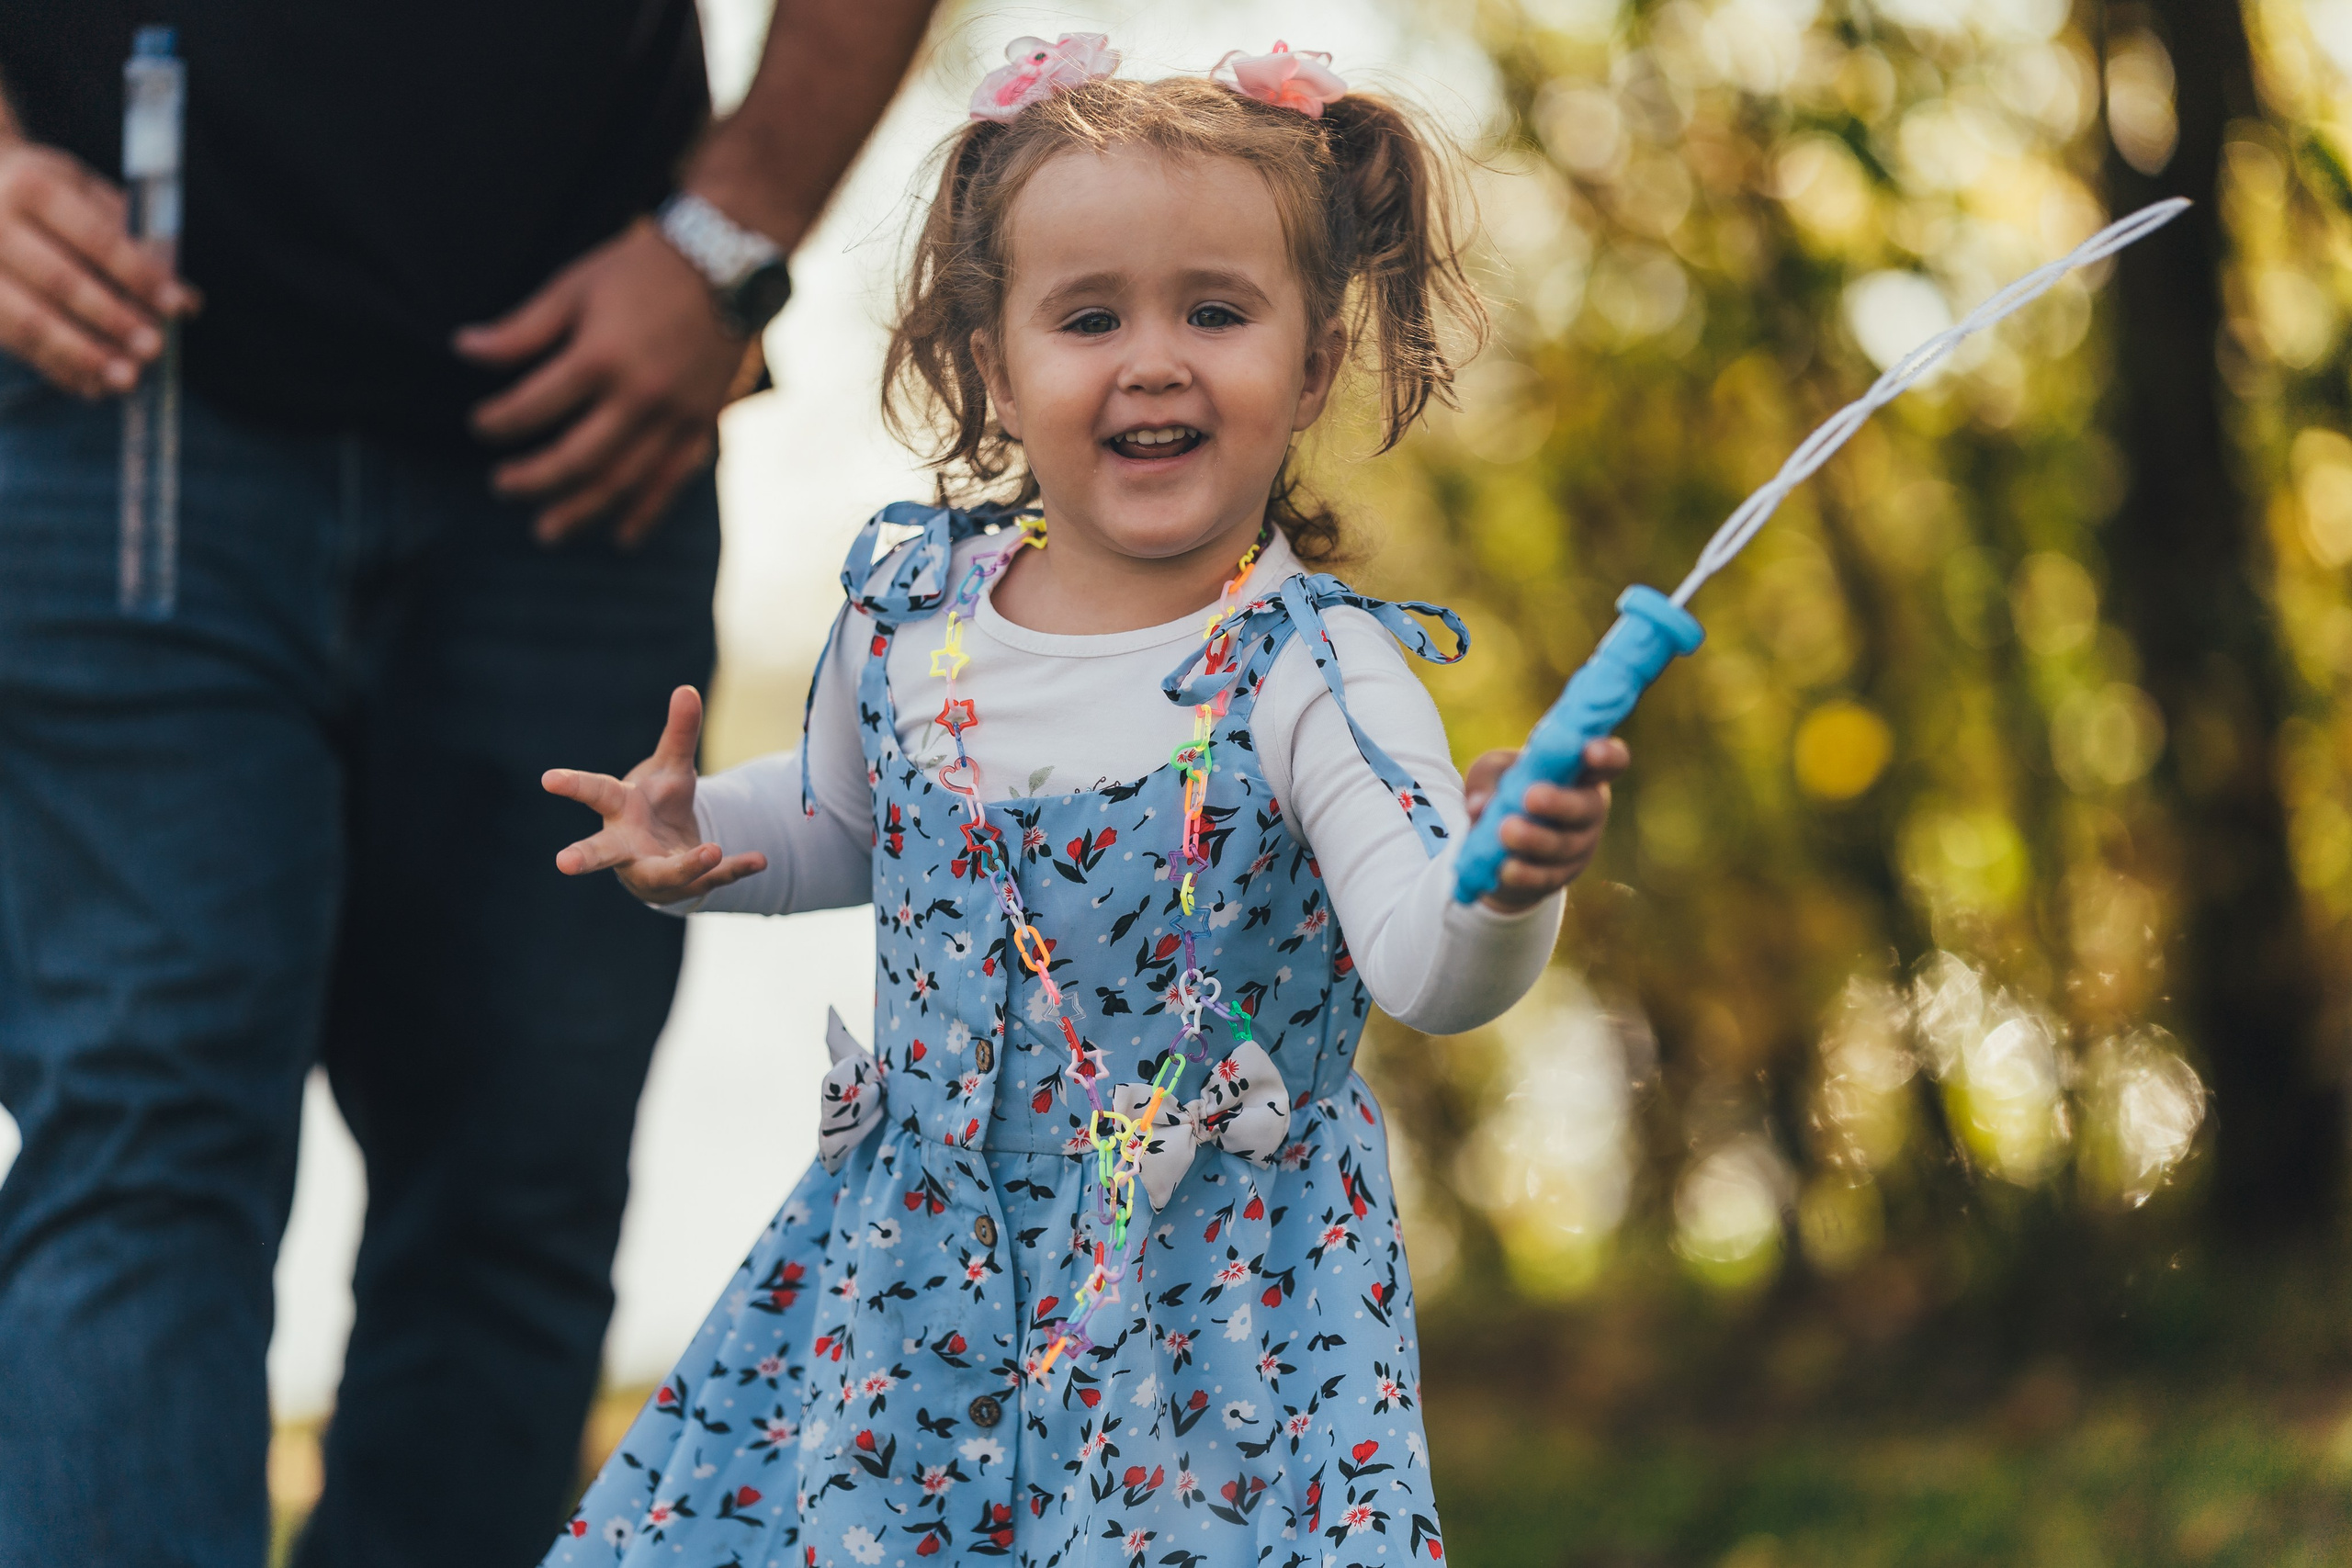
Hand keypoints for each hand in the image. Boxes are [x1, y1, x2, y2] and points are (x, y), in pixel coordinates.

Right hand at [0, 137, 196, 397]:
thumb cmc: (43, 194)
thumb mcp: (83, 193)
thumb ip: (134, 240)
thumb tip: (186, 300)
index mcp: (33, 186)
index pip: (96, 238)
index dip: (139, 274)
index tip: (176, 305)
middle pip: (61, 281)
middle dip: (113, 319)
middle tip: (154, 347)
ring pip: (30, 320)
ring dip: (84, 354)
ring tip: (127, 378)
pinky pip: (15, 343)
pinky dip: (57, 368)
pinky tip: (92, 385)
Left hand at [457, 220, 746, 546]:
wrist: (724, 263)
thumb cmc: (639, 268)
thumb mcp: (573, 288)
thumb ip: (522, 329)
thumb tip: (463, 350)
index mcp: (599, 357)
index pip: (533, 406)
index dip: (499, 421)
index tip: (480, 425)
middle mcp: (638, 395)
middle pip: (575, 458)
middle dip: (533, 478)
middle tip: (501, 486)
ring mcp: (675, 415)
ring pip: (622, 479)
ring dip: (582, 510)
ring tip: (546, 530)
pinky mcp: (703, 422)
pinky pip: (673, 479)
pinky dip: (647, 511)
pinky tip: (622, 536)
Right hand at [543, 685, 767, 903]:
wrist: (668, 854)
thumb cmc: (657, 806)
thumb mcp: (672, 768)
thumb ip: (680, 734)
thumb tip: (687, 689)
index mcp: (619, 810)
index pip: (595, 792)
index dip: (572, 784)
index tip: (549, 779)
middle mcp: (628, 845)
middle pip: (602, 851)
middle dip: (585, 856)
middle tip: (564, 862)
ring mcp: (654, 869)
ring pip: (665, 873)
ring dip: (687, 865)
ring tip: (712, 850)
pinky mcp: (687, 885)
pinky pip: (714, 879)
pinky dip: (735, 868)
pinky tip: (759, 859)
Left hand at [1463, 738, 1627, 913]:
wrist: (1499, 848)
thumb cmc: (1505, 791)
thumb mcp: (1492, 773)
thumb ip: (1487, 779)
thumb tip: (1479, 805)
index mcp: (1582, 774)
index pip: (1611, 761)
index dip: (1607, 755)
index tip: (1590, 750)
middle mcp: (1589, 809)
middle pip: (1586, 807)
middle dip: (1560, 803)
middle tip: (1531, 797)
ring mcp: (1578, 846)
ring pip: (1563, 845)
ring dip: (1536, 839)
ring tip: (1506, 831)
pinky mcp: (1559, 876)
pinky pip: (1545, 876)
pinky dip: (1524, 873)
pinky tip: (1505, 868)